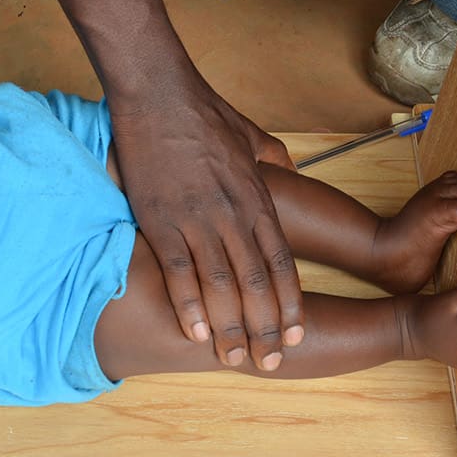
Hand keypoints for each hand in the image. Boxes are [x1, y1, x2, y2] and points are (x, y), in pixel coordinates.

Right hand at [109, 75, 303, 369]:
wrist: (159, 92)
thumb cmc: (203, 112)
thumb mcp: (252, 136)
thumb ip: (273, 160)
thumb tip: (289, 170)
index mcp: (256, 200)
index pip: (283, 263)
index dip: (291, 304)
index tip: (297, 335)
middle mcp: (233, 216)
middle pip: (258, 283)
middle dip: (267, 328)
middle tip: (272, 364)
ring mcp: (197, 220)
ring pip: (222, 285)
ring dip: (231, 326)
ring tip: (236, 358)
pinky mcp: (160, 220)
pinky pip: (179, 271)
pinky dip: (188, 304)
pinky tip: (194, 333)